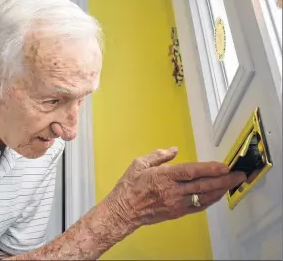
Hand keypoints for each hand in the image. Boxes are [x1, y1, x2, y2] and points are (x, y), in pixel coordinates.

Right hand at [105, 147, 246, 231]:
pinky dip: (210, 200)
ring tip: (233, 183)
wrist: (124, 211)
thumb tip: (173, 150)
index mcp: (164, 176)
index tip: (223, 166)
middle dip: (223, 180)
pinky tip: (218, 195)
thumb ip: (158, 156)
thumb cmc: (129, 187)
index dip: (209, 169)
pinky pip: (198, 206)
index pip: (191, 172)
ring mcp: (176, 203)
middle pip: (203, 185)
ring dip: (220, 190)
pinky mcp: (177, 212)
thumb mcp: (139, 164)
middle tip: (238, 175)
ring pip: (204, 196)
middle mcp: (173, 190)